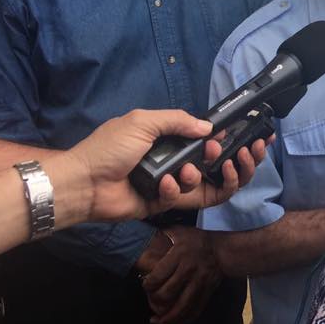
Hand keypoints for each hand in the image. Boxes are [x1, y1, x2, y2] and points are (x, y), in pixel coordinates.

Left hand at [48, 109, 261, 224]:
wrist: (85, 183)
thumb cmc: (109, 148)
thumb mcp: (143, 122)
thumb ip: (177, 121)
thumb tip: (207, 127)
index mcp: (167, 138)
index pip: (204, 139)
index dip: (224, 139)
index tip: (240, 137)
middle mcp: (172, 160)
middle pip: (213, 164)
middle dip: (226, 159)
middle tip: (224, 153)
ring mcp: (169, 182)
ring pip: (203, 183)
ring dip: (197, 174)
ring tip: (184, 169)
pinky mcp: (163, 202)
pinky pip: (184, 198)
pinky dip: (176, 189)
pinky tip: (162, 183)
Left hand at [140, 226, 220, 323]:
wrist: (223, 251)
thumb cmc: (198, 240)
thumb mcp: (180, 231)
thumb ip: (163, 234)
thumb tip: (145, 235)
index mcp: (180, 255)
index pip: (158, 275)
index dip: (148, 284)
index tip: (145, 285)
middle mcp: (189, 270)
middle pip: (167, 293)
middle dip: (155, 300)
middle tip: (150, 300)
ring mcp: (199, 283)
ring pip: (181, 306)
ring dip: (168, 318)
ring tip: (157, 321)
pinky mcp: (207, 292)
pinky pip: (195, 309)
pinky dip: (185, 319)